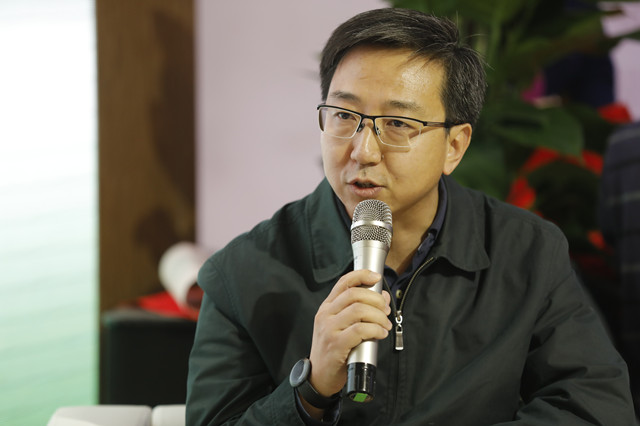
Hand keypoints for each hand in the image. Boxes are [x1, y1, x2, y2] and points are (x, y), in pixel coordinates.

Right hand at [308, 270, 391, 398]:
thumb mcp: (343, 326)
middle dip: (376, 300)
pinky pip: (360, 330)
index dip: (362, 276)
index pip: (343, 282)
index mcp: (327, 307)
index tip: (376, 277)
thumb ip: (361, 310)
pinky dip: (375, 329)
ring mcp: (329, 329)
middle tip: (385, 311)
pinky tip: (380, 334)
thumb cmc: (333, 350)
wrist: (319, 376)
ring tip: (385, 325)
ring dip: (378, 316)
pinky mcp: (335, 344)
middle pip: (354, 294)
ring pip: (359, 310)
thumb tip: (383, 296)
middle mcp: (326, 315)